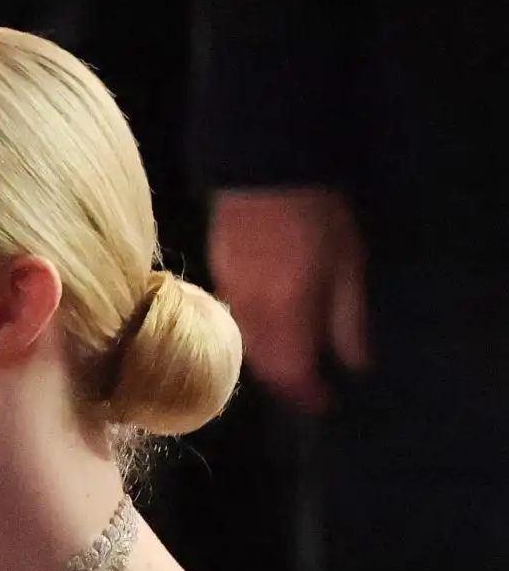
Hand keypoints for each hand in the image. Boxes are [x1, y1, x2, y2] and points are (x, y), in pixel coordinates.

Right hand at [207, 188, 368, 411]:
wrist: (264, 167)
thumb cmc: (318, 213)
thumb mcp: (348, 263)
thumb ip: (348, 317)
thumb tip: (354, 364)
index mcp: (287, 312)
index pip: (293, 373)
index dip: (308, 394)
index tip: (325, 403)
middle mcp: (252, 314)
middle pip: (265, 367)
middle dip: (287, 383)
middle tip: (309, 388)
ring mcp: (230, 296)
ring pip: (247, 347)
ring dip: (269, 362)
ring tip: (292, 362)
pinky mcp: (218, 278)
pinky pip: (237, 323)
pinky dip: (255, 337)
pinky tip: (271, 328)